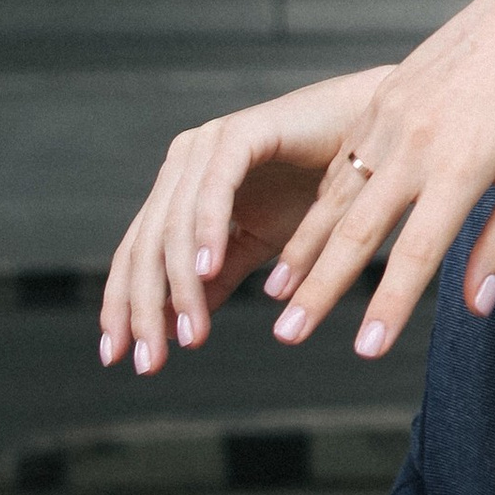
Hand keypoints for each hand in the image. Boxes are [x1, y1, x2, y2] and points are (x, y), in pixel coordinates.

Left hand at [98, 73, 391, 373]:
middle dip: (142, 307)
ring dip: (179, 284)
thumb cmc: (318, 189)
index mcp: (181, 188)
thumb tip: (177, 326)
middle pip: (144, 244)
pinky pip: (212, 189)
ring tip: (190, 333)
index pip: (137, 253)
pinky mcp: (239, 134)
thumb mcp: (259, 243)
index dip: (123, 306)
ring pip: (173, 224)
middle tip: (150, 360)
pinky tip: (208, 271)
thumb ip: (219, 277)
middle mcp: (183, 164)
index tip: (119, 357)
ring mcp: (207, 145)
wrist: (375, 146)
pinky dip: (207, 231)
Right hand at [258, 0, 494, 360]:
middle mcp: (417, 142)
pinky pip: (342, 162)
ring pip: (336, 195)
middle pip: (357, 231)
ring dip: (304, 249)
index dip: (388, 306)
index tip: (365, 352)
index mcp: (462, 167)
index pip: (415, 253)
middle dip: (319, 289)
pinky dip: (318, 204)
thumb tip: (477, 308)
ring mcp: (392, 116)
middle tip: (287, 336)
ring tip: (277, 294)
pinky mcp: (382, 100)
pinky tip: (302, 236)